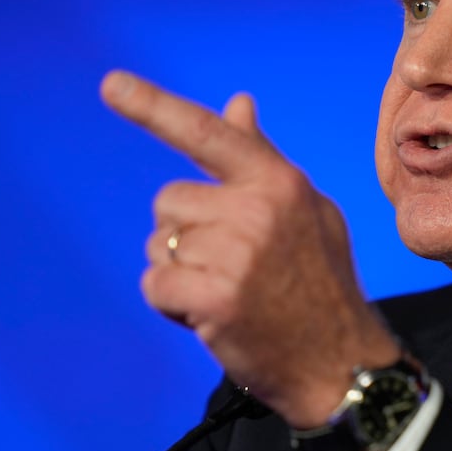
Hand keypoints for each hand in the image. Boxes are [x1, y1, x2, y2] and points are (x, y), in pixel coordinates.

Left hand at [101, 71, 398, 427]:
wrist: (342, 366)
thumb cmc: (318, 285)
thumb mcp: (305, 211)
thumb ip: (261, 159)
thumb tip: (237, 102)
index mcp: (279, 181)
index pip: (207, 134)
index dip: (153, 106)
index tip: (110, 84)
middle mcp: (258, 208)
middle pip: (169, 203)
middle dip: (185, 236)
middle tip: (232, 269)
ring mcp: (237, 252)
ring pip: (159, 246)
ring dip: (180, 273)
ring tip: (229, 294)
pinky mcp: (216, 296)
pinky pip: (155, 284)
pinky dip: (172, 305)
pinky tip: (213, 318)